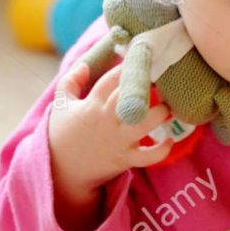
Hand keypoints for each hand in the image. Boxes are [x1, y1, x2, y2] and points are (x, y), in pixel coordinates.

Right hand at [48, 61, 173, 196]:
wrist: (62, 170)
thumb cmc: (62, 134)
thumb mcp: (60, 104)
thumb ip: (71, 81)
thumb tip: (86, 65)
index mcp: (92, 104)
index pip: (113, 79)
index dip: (128, 67)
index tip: (140, 60)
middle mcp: (107, 120)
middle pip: (132, 96)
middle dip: (148, 85)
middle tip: (161, 79)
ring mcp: (118, 140)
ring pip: (145, 122)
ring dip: (161, 112)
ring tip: (166, 107)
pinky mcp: (125, 159)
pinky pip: (149, 156)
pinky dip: (162, 150)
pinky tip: (169, 139)